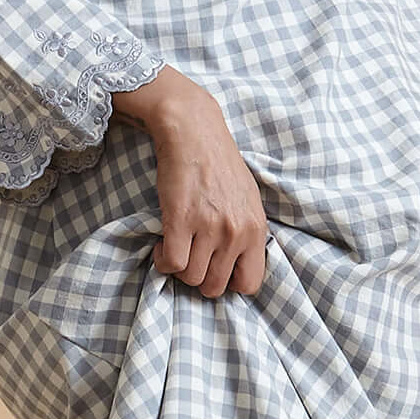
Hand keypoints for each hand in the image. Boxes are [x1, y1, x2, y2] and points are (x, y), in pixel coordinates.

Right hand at [110, 68, 270, 297]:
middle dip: (199, 278)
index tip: (216, 268)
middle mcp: (235, 232)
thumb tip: (237, 264)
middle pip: (215, 286)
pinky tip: (163, 244)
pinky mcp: (180, 220)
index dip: (229, 282)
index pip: (249, 283)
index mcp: (256, 229)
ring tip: (176, 247)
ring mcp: (208, 227)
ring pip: (191, 277)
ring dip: (179, 268)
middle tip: (191, 258)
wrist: (195, 132)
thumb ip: (246, 232)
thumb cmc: (220, 164)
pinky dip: (163, 261)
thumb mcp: (248, 199)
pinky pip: (172, 263)